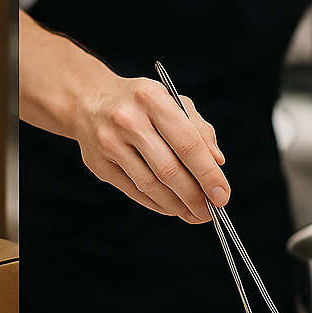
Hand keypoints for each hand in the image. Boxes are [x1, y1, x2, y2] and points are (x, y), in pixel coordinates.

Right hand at [71, 76, 228, 222]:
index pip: (188, 143)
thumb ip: (199, 130)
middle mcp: (128, 120)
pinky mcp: (98, 164)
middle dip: (195, 197)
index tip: (223, 195)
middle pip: (169, 170)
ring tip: (194, 214)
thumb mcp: (173, 102)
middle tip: (211, 212)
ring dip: (177, 205)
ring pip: (151, 185)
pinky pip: (134, 191)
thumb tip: (218, 162)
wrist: (88, 101)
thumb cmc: (142, 104)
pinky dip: (157, 204)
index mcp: (153, 99)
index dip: (208, 174)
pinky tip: (173, 208)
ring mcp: (109, 143)